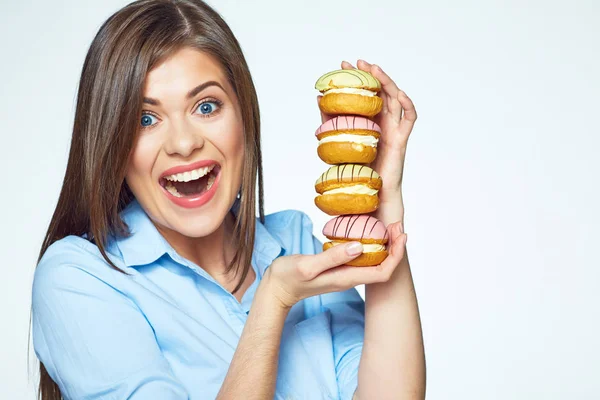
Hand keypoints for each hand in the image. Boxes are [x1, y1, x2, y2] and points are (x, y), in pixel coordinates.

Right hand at [262, 224, 407, 308]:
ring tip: (388, 225)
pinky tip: (367, 232)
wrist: (277, 289)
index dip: (396, 255)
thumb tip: (360, 246)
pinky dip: (371, 244)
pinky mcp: (338, 268)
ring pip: (374, 262)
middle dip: (395, 247)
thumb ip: (332, 257)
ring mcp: (344, 273)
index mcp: (346, 278)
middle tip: (397, 224)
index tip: (400, 235)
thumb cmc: (289, 278)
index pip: (383, 272)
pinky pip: (362, 258)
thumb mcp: (307, 265)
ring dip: (385, 245)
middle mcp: (350, 278)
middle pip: (383, 267)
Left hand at [317, 60, 416, 225]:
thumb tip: (318, 98)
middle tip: (357, 62)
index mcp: (371, 122)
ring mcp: (394, 129)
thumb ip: (332, 121)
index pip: (366, 95)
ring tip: (374, 69)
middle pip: (381, 92)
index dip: (357, 80)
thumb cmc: (359, 171)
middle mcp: (384, 123)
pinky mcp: (401, 139)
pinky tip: (398, 93)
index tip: (343, 67)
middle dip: (371, 75)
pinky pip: (409, 118)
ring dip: (386, 81)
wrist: (372, 194)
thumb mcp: (342, 141)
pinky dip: (407, 103)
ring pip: (395, 99)